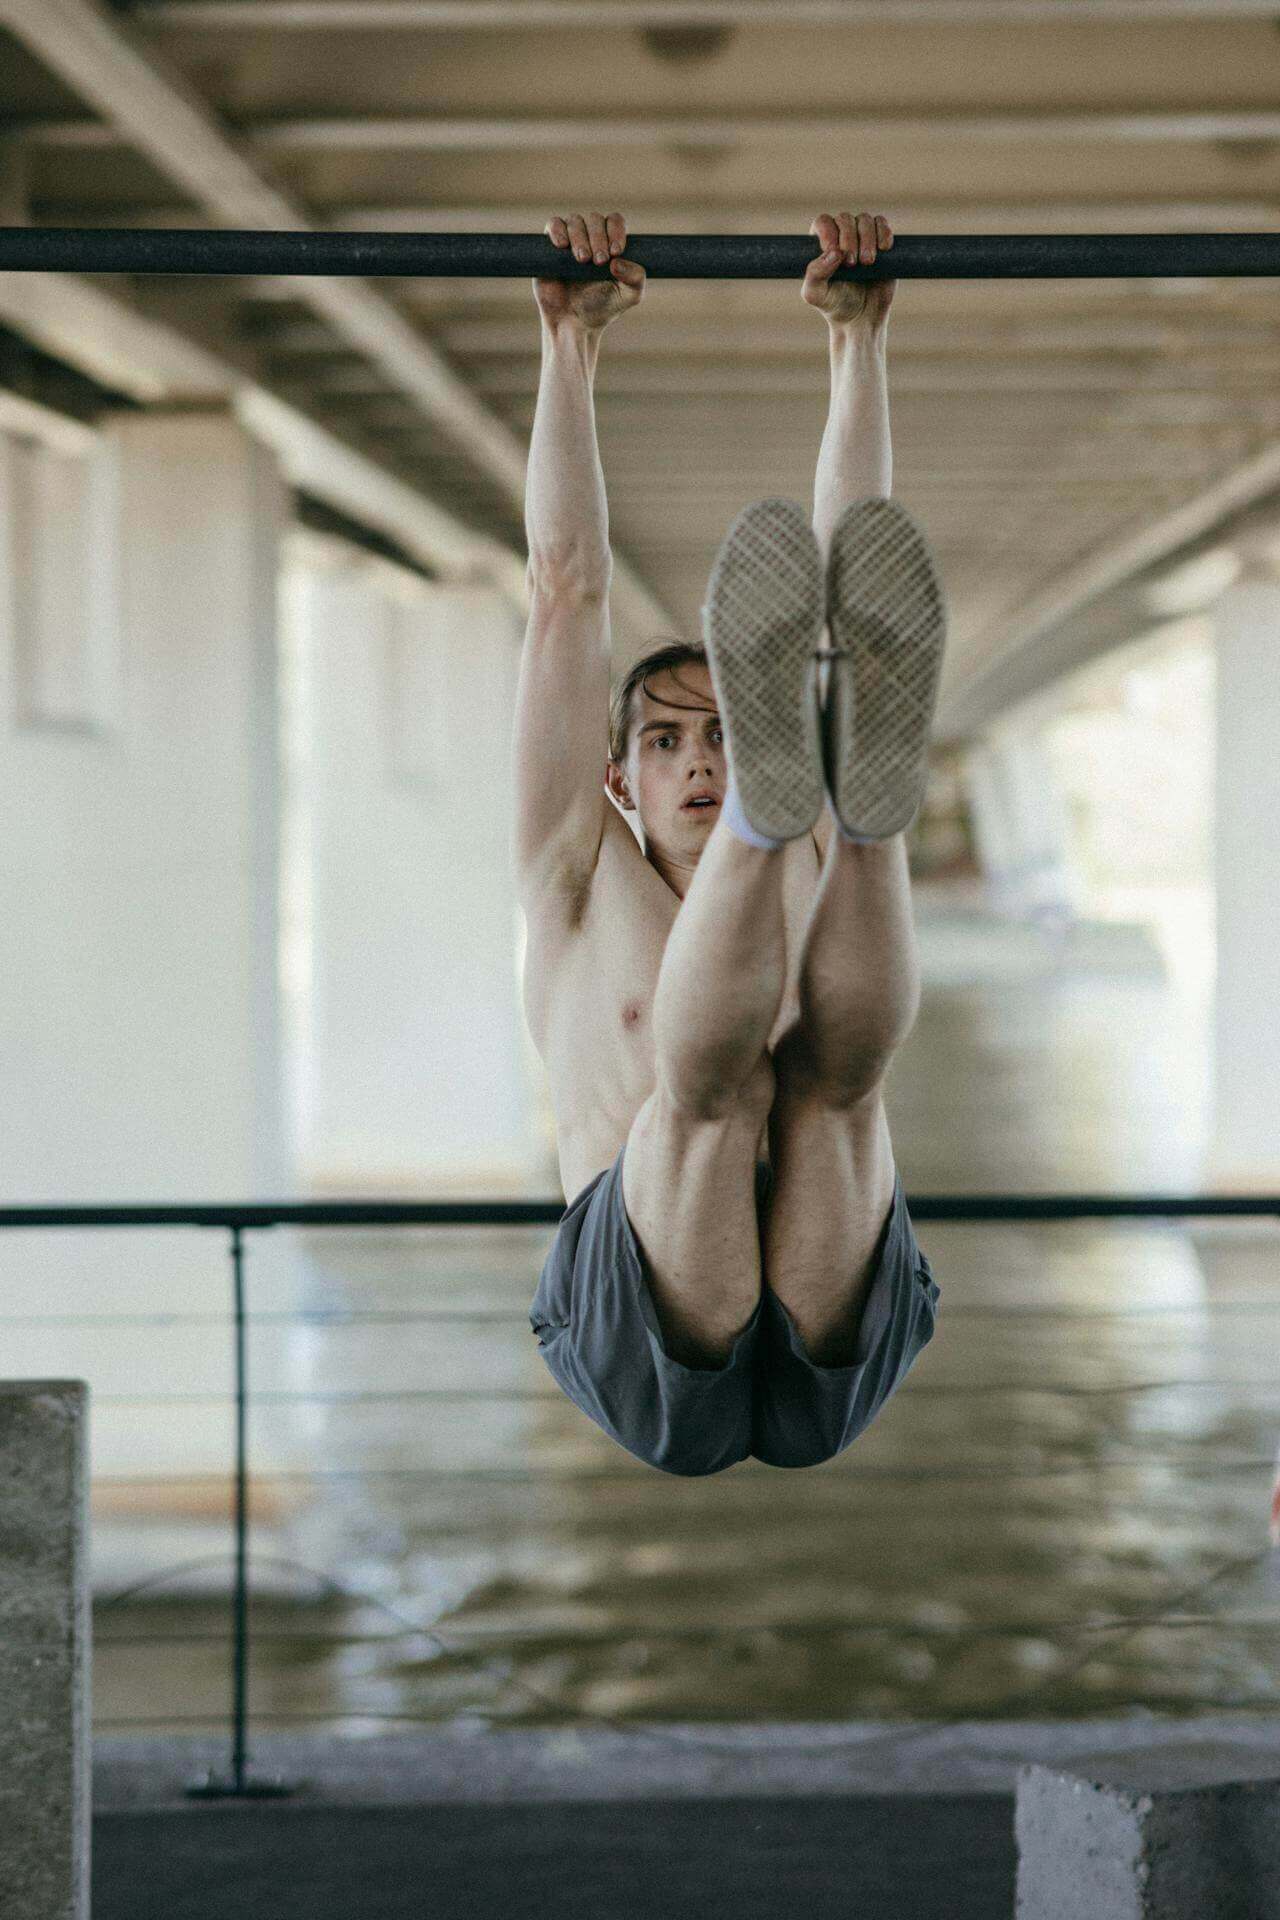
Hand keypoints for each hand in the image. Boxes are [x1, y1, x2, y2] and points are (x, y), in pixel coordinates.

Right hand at [533, 211, 645, 331]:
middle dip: (598, 237)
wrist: (573, 323)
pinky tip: (562, 246)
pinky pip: (553, 224)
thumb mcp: (629, 296)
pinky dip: (558, 230)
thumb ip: (636, 278)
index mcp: (610, 242)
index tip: (615, 252)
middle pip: (595, 218)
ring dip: (580, 237)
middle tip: (598, 261)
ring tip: (582, 260)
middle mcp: (590, 237)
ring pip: (575, 220)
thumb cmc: (602, 308)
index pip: (614, 220)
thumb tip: (618, 261)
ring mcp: (570, 240)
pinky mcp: (549, 246)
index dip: (616, 230)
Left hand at [802, 210, 895, 330]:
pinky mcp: (881, 242)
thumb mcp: (816, 295)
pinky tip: (884, 248)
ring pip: (865, 220)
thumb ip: (814, 274)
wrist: (862, 318)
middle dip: (849, 239)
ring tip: (867, 262)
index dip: (830, 233)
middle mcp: (840, 236)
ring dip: (867, 238)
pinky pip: (882, 224)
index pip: (823, 222)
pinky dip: (884, 232)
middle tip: (852, 264)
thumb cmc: (834, 305)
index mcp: (820, 244)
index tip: (837, 254)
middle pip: (845, 219)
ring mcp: (861, 237)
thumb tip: (834, 252)